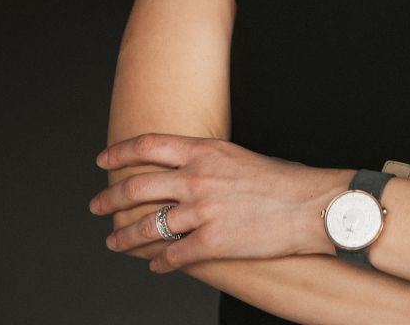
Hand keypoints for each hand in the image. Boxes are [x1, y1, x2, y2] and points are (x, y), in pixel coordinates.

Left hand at [89, 134, 349, 272]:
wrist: (312, 206)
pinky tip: (154, 264)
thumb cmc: (283, 181)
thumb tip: (181, 171)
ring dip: (124, 237)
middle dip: (108, 198)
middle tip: (97, 206)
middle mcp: (196, 178)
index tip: (103, 159)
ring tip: (114, 242)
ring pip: (146, 226)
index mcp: (204, 151)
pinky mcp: (212, 242)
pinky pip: (172, 255)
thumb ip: (205, 161)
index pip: (147, 145)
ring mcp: (202, 211)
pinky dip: (158, 262)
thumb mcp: (237, 157)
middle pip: (136, 187)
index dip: (119, 152)